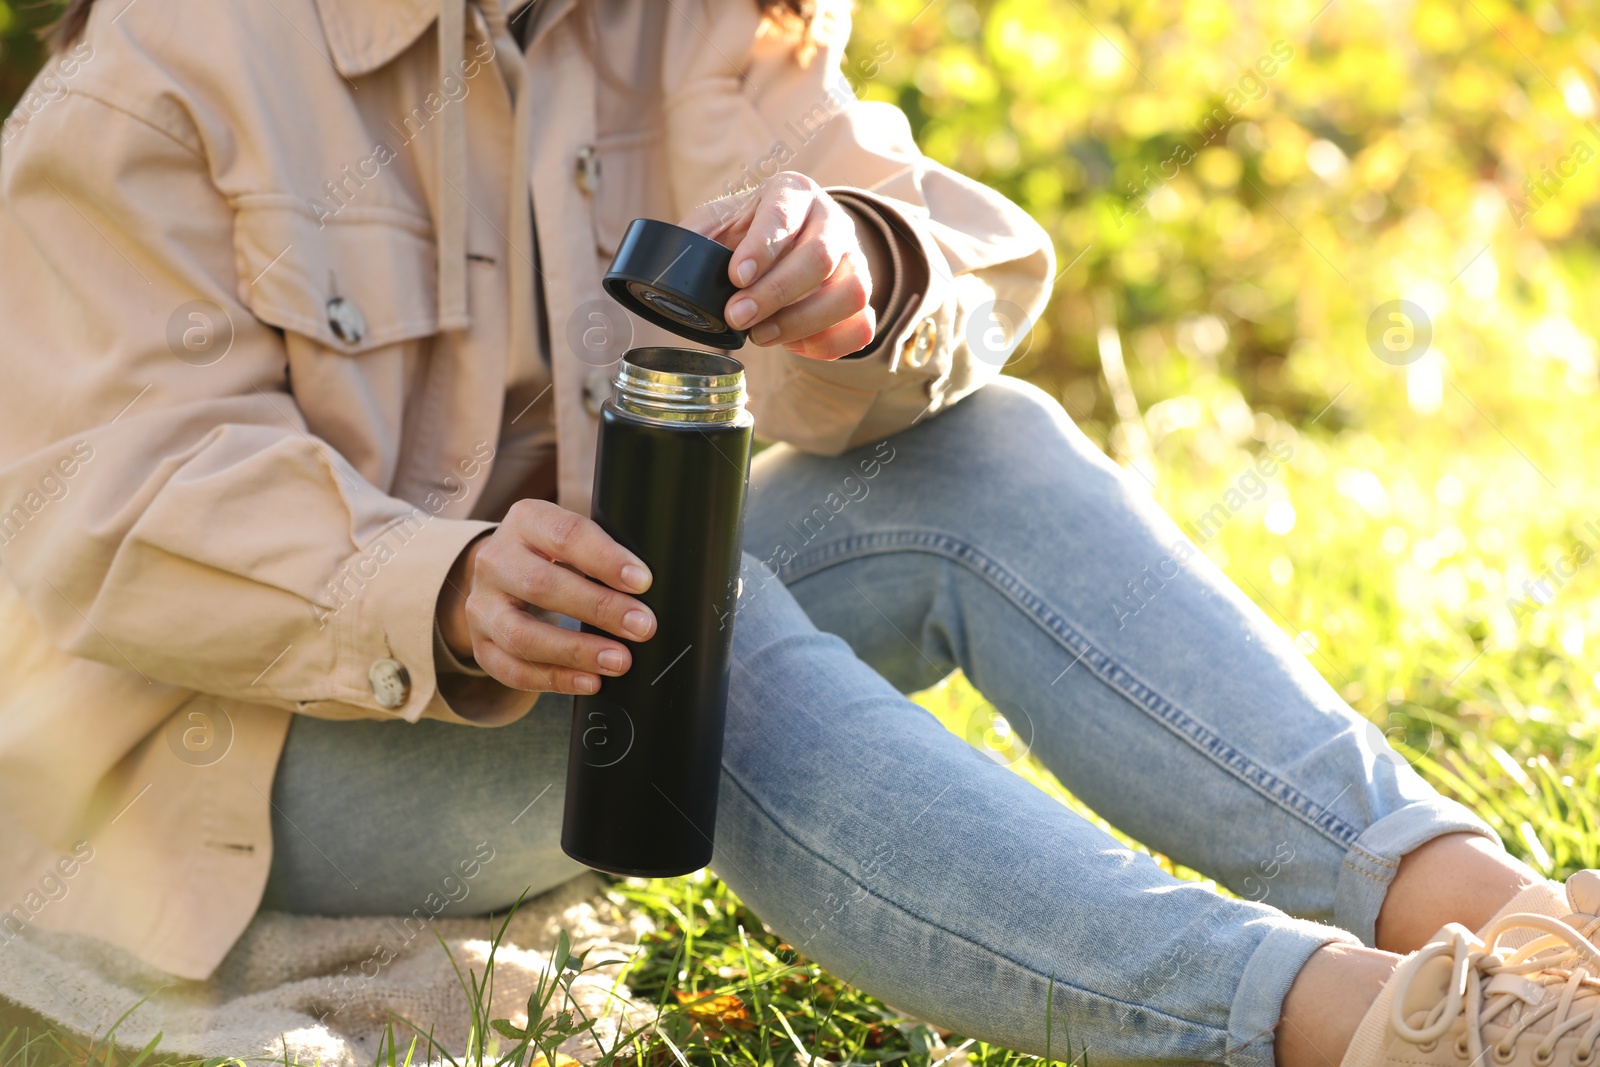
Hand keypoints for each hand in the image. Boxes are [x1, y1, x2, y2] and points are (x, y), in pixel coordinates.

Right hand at [436, 499, 656, 693]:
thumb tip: (646, 587)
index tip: (642, 582)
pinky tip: (590, 681)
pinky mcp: (480, 644)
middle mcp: (494, 561)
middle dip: (598, 608)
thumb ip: (604, 554)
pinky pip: (513, 669)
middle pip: (541, 586)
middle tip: (642, 626)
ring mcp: (481, 605)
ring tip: (619, 661)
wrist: (504, 574)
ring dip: (576, 651)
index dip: (605, 559)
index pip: (565, 535)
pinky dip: (555, 679)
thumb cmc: (554, 555)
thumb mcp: (574, 539)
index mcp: (525, 521)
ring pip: (521, 635)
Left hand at [681, 171, 891, 359]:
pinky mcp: (863, 297)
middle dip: (776, 294)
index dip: (762, 248)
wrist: (793, 238)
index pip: (784, 214)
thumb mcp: (718, 221)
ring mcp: (855, 259)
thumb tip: (669, 272)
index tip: (736, 276)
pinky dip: (829, 344)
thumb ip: (696, 238)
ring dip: (803, 323)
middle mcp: (832, 221)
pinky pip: (862, 326)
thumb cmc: (747, 231)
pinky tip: (793, 346)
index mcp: (793, 192)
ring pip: (851, 293)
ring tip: (761, 336)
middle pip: (821, 257)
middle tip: (736, 318)